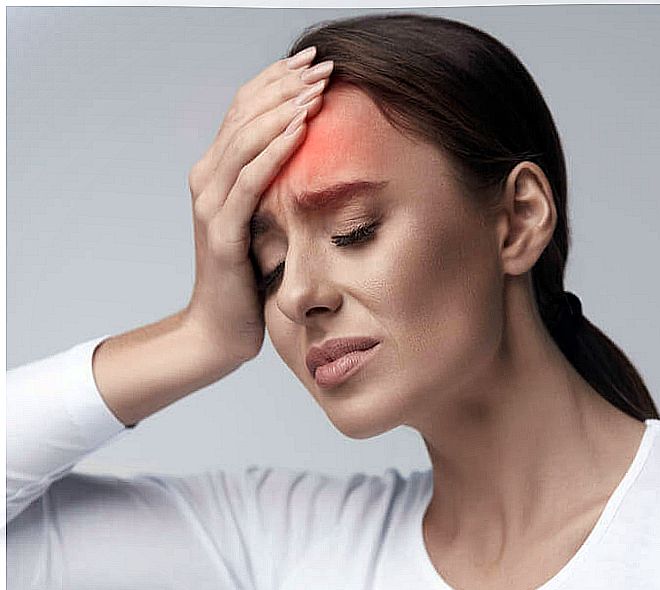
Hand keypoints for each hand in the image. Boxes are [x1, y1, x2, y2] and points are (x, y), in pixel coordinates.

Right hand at [183, 47, 332, 365]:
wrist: (220, 331)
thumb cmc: (251, 279)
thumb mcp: (269, 223)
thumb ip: (282, 190)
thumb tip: (324, 161)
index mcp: (217, 172)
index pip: (245, 110)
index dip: (277, 81)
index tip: (314, 61)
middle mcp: (207, 179)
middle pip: (244, 114)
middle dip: (285, 85)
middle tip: (324, 64)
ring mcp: (211, 204)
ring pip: (245, 140)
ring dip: (283, 108)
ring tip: (317, 86)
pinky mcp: (222, 231)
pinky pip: (249, 181)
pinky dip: (274, 150)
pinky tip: (301, 129)